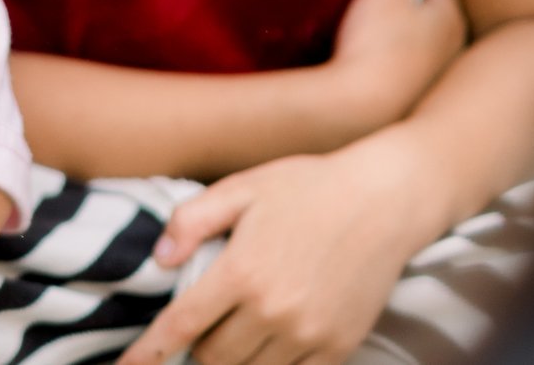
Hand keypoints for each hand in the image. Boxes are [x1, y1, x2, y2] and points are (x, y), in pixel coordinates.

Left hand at [119, 147, 446, 364]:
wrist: (385, 199)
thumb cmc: (309, 187)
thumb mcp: (243, 187)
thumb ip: (192, 220)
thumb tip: (160, 260)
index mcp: (242, 271)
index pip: (180, 327)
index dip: (147, 354)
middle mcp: (273, 310)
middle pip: (213, 359)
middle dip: (197, 351)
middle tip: (202, 329)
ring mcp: (308, 333)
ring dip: (233, 360)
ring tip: (234, 335)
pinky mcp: (338, 346)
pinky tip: (270, 347)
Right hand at [323, 0, 464, 131]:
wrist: (360, 117)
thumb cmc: (376, 46)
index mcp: (449, 15)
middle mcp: (451, 49)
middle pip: (440, 9)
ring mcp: (433, 80)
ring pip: (428, 41)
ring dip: (417, 26)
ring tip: (400, 14)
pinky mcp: (411, 103)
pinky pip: (409, 67)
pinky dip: (402, 54)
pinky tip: (386, 57)